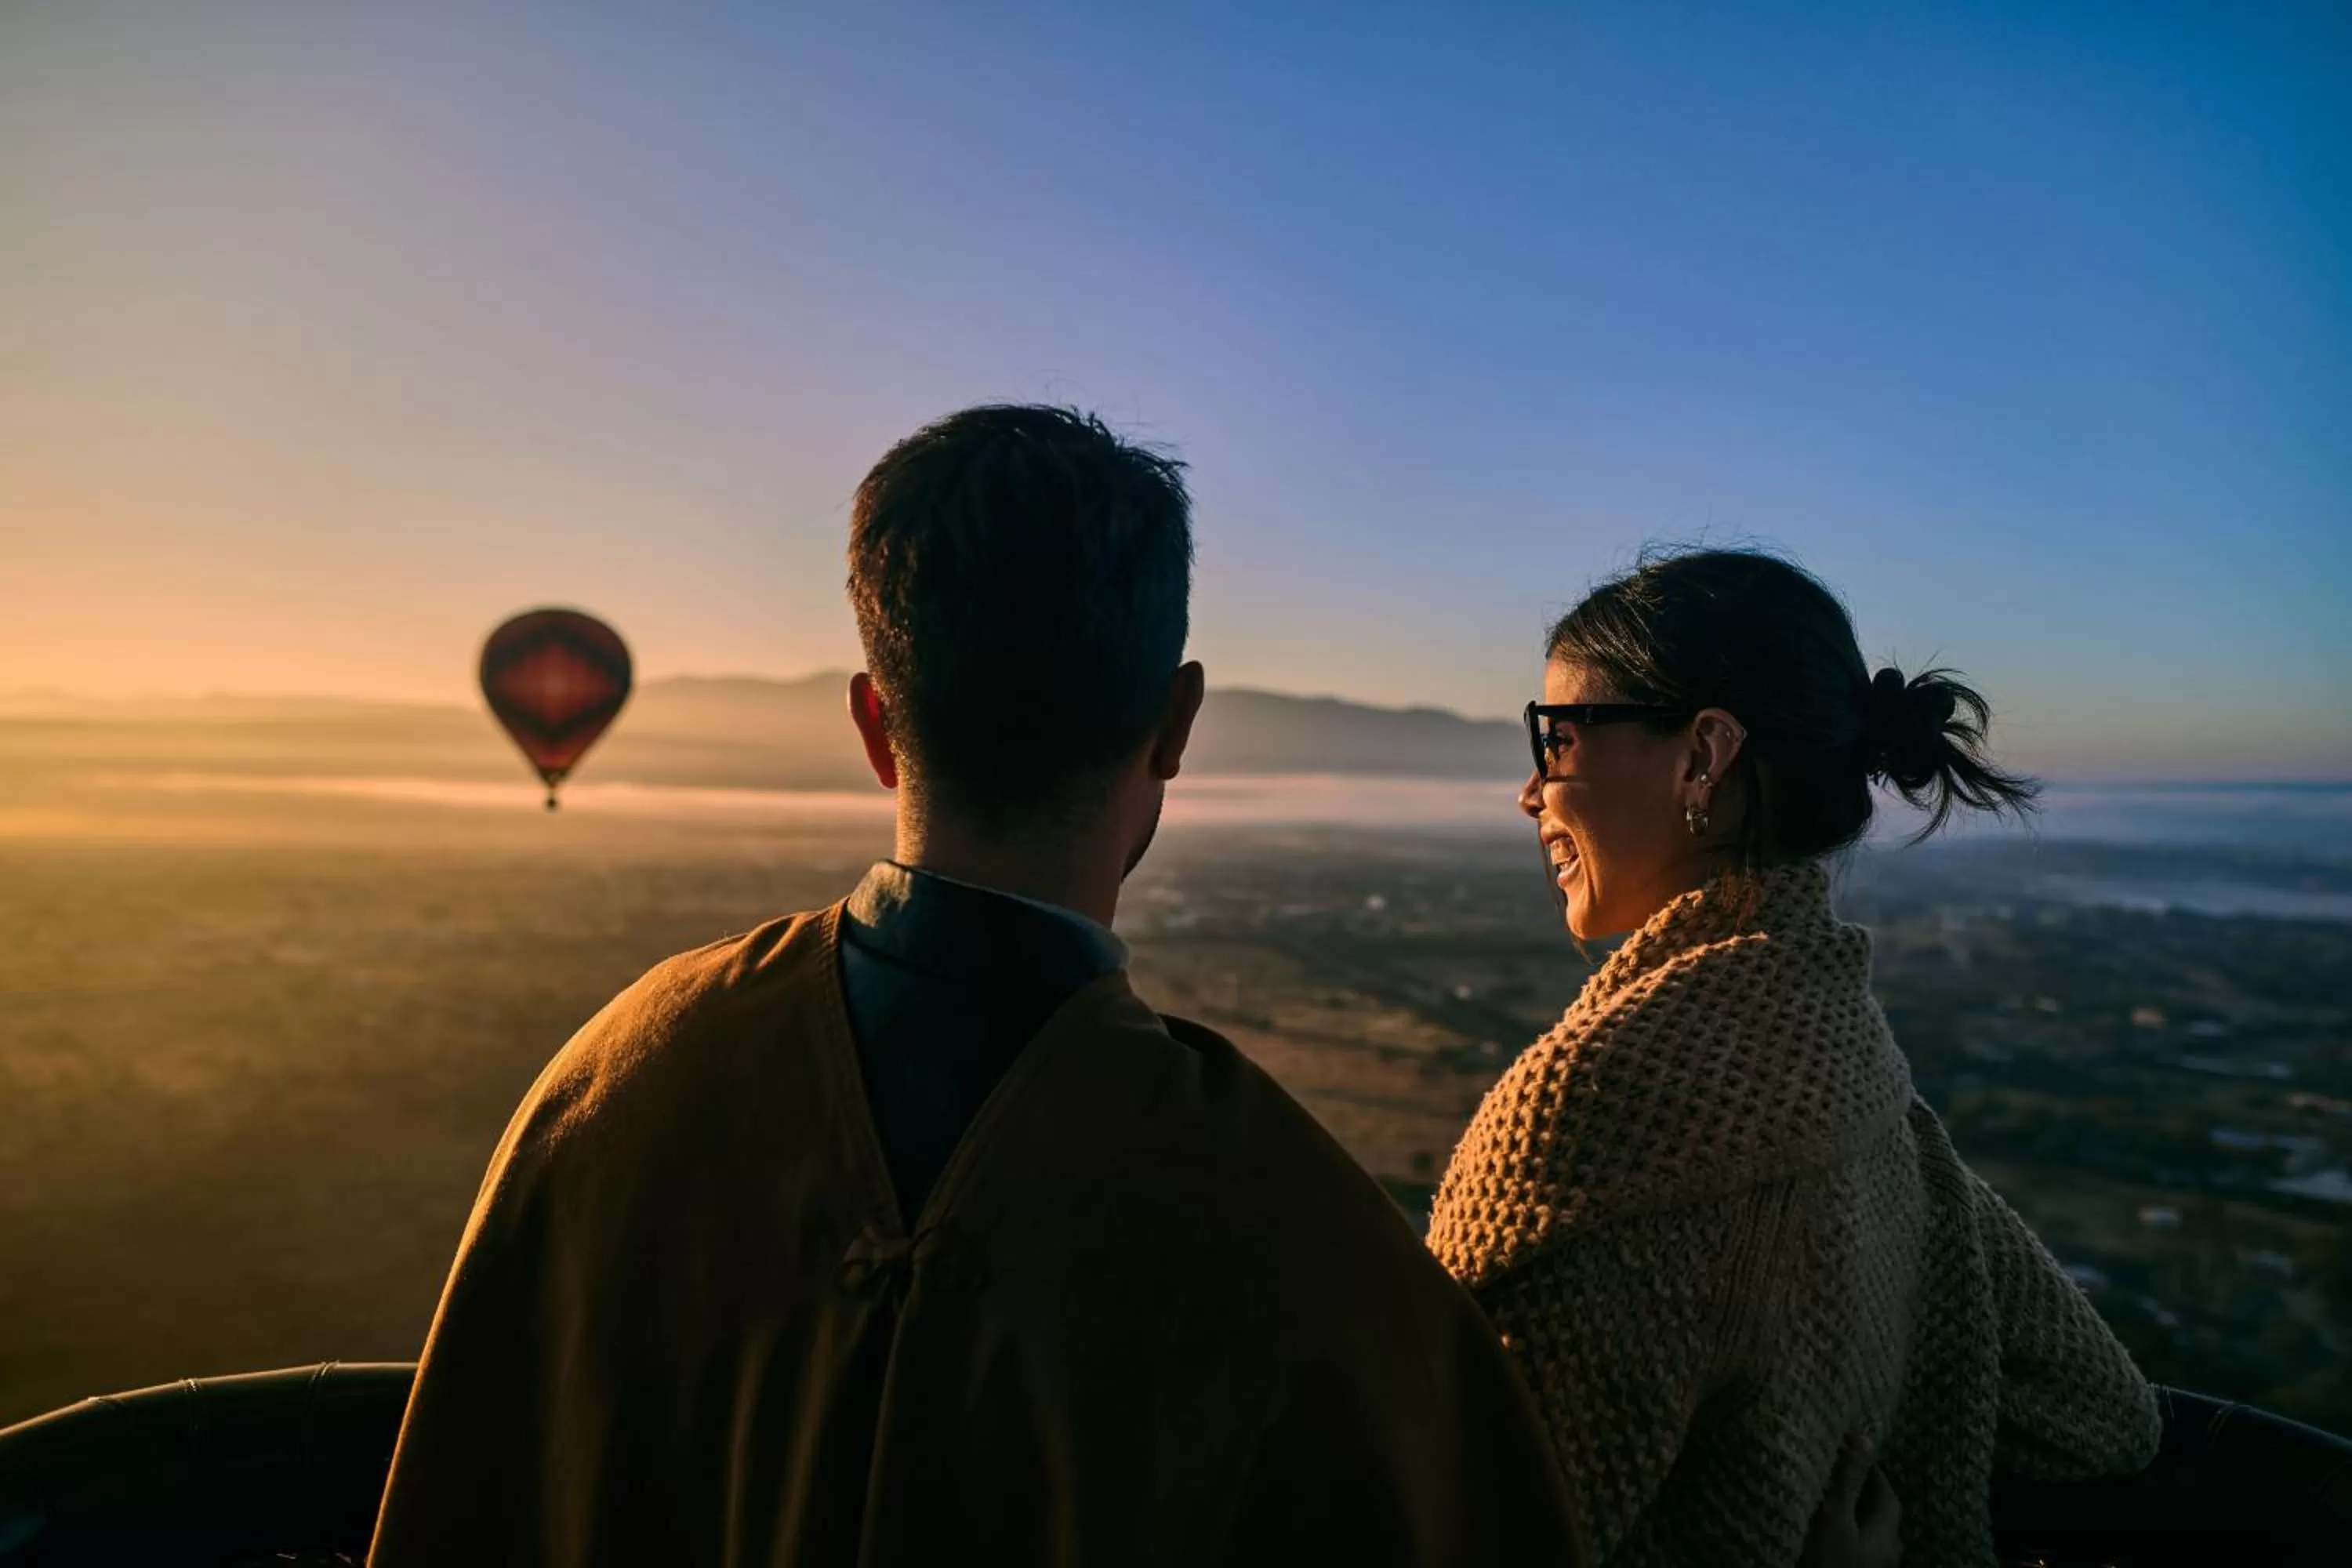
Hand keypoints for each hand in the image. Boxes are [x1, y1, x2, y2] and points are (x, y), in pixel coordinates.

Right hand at [1800, 1430, 1901, 1567]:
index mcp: (1888, 1531)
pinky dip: (1844, 1529)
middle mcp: (1889, 1549)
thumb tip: (1865, 1436)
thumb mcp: (1836, 1517)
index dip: (1872, 1468)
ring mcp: (1875, 1566)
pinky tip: (1825, 1528)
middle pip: (1879, 1510)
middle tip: (1834, 1468)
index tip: (1850, 1448)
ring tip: (1825, 1494)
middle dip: (1859, 1488)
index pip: (1887, 1491)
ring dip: (1850, 1510)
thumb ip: (1850, 1479)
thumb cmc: (1831, 1562)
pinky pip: (1857, 1544)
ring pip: (1867, 1529)